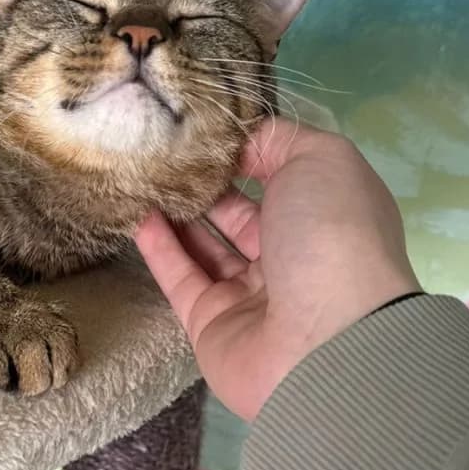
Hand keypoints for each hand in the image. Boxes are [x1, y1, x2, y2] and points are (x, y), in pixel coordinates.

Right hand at [135, 120, 419, 419]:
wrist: (324, 342)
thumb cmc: (332, 236)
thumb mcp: (322, 160)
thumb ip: (278, 139)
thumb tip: (239, 145)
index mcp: (326, 215)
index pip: (282, 175)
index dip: (247, 151)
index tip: (205, 127)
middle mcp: (292, 253)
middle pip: (241, 212)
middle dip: (207, 183)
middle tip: (163, 150)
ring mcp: (251, 292)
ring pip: (207, 244)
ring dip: (177, 211)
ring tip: (143, 174)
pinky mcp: (210, 322)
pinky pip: (180, 276)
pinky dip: (158, 246)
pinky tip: (137, 213)